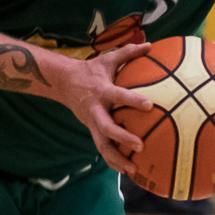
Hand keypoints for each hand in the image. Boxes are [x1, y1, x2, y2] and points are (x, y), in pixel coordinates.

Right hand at [50, 43, 152, 173]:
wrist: (63, 83)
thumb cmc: (91, 70)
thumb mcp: (108, 59)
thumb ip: (129, 53)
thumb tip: (150, 45)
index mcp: (103, 91)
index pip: (119, 96)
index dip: (133, 101)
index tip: (150, 105)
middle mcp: (96, 110)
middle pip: (107, 128)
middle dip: (122, 138)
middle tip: (140, 145)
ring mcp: (91, 122)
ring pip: (101, 145)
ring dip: (116, 159)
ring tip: (133, 169)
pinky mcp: (90, 130)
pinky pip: (101, 148)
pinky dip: (112, 160)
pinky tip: (125, 170)